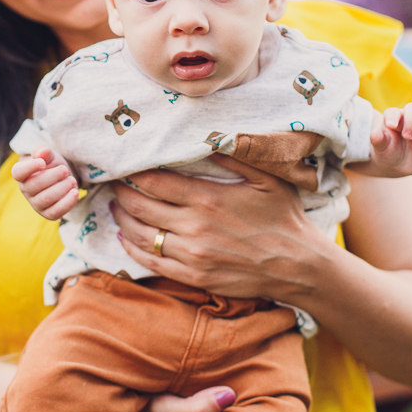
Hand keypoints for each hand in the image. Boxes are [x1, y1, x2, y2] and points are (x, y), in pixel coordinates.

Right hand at [11, 147, 78, 219]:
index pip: (18, 172)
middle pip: (34, 186)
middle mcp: (26, 190)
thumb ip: (44, 151)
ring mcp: (36, 203)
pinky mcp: (48, 213)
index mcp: (21, 173)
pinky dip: (67, 202)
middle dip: (52, 177)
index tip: (42, 162)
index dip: (29, 168)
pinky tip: (75, 192)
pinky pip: (55, 212)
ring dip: (61, 189)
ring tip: (72, 180)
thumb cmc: (51, 164)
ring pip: (45, 199)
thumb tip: (42, 152)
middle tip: (65, 170)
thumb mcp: (49, 155)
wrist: (62, 177)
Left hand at [110, 156, 317, 298]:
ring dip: (122, 219)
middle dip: (121, 193)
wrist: (298, 266)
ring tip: (116, 207)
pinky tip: (126, 237)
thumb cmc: (284, 218)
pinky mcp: (194, 276)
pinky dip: (132, 248)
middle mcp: (194, 227)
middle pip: (140, 207)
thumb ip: (236, 155)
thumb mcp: (268, 178)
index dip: (133, 172)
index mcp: (208, 199)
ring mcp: (192, 255)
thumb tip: (210, 135)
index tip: (123, 164)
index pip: (154, 181)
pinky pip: (152, 262)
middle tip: (113, 184)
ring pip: (141, 235)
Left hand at [365, 104, 411, 176]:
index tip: (391, 126)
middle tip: (406, 137)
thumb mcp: (380, 148)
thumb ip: (378, 140)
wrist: (396, 165)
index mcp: (394, 117)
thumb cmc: (386, 151)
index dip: (393, 117)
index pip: (394, 112)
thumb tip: (375, 134)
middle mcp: (409, 119)